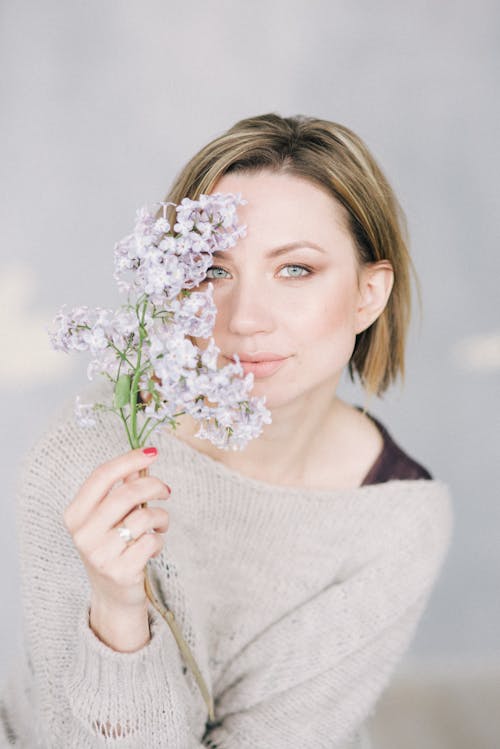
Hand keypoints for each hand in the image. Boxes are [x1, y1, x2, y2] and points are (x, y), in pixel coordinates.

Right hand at [63, 447, 170, 611]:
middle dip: (153, 486)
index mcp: (75, 515)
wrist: (112, 596)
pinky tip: (154, 544)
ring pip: (143, 517)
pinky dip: (160, 538)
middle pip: (125, 494)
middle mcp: (83, 534)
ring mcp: (100, 555)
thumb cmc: (113, 547)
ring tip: (160, 523)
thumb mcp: (110, 517)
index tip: (152, 452)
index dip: (129, 460)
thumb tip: (142, 460)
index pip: (101, 476)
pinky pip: (152, 540)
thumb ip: (122, 488)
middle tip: (166, 490)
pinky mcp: (121, 572)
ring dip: (161, 516)